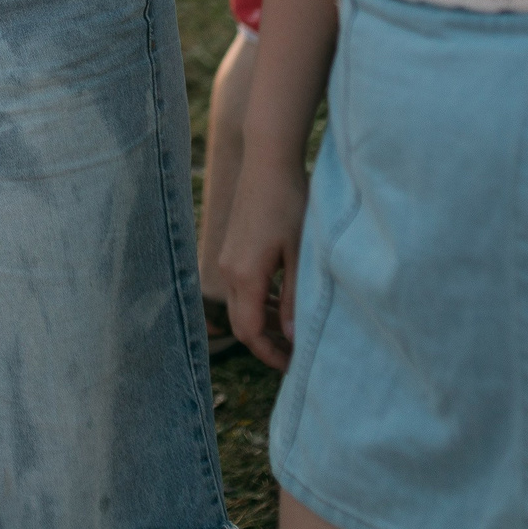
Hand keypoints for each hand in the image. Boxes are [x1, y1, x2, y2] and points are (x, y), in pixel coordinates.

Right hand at [223, 156, 308, 369]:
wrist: (268, 161)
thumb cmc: (289, 203)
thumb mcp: (300, 254)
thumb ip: (296, 298)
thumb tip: (294, 338)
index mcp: (246, 276)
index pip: (250, 332)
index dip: (270, 355)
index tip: (293, 367)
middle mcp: (229, 270)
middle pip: (240, 324)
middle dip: (266, 344)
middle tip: (294, 357)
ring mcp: (227, 258)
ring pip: (240, 306)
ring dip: (263, 324)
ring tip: (292, 333)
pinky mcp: (232, 248)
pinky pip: (241, 288)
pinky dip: (259, 303)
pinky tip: (282, 301)